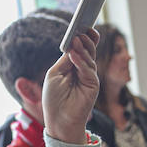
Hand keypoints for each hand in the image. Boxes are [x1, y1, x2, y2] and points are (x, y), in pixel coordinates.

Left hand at [42, 28, 100, 142]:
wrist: (59, 121)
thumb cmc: (54, 100)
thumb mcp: (55, 75)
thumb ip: (66, 60)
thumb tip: (73, 45)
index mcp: (72, 66)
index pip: (79, 48)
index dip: (81, 37)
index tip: (81, 24)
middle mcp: (82, 70)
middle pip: (87, 50)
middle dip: (85, 38)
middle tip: (82, 28)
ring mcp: (89, 77)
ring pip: (89, 58)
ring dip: (82, 48)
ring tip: (76, 39)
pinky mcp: (92, 85)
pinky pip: (88, 70)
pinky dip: (81, 61)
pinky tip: (75, 54)